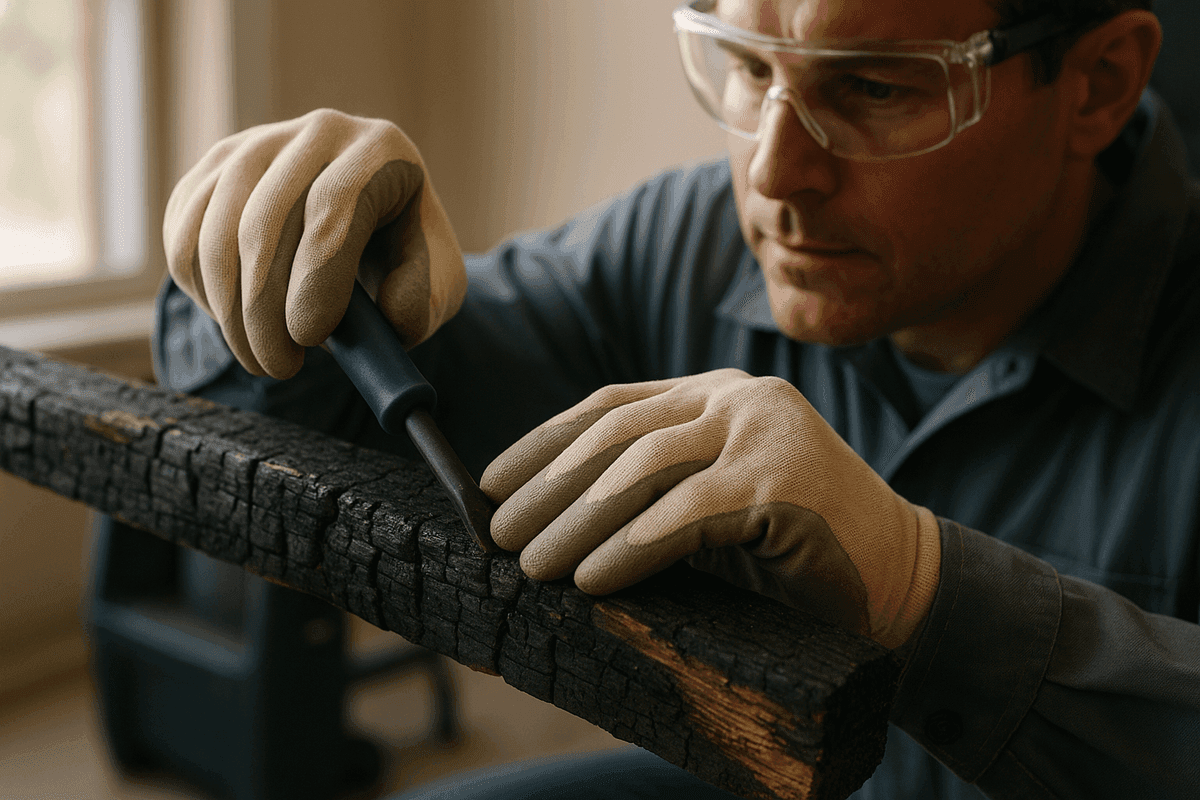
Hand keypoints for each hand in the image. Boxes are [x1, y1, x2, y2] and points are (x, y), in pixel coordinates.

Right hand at [163, 108, 465, 377]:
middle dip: (264, 310)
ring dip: (230, 313)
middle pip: (265, 221)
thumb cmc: (402, 259)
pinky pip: (185, 238)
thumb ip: (421, 302)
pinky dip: (204, 294)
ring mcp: (257, 145)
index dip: (316, 277)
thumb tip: (389, 315)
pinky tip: (238, 323)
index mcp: (382, 150)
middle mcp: (317, 133)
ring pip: (215, 233)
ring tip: (262, 359)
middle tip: (279, 367)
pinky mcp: (213, 170)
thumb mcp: (436, 283)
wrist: (366, 228)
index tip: (309, 338)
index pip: (333, 206)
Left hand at [481, 369, 940, 648]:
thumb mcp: (709, 508)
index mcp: (714, 395)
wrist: (901, 582)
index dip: (543, 442)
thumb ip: (650, 493)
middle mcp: (737, 396)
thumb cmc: (792, 555)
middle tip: (500, 534)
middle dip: (550, 486)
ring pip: (645, 467)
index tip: (489, 483)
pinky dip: (632, 547)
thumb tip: (545, 520)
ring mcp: (764, 429)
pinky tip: (591, 578)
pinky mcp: (784, 477)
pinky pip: (688, 512)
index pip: (610, 408)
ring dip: (577, 519)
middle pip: (619, 434)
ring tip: (532, 564)